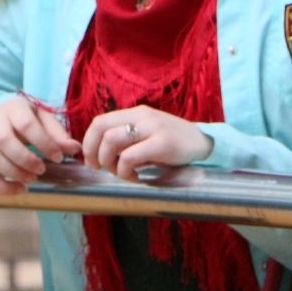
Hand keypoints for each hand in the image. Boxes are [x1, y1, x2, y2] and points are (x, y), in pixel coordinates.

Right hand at [0, 96, 81, 194]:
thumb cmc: (26, 119)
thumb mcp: (43, 119)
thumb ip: (57, 134)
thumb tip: (75, 149)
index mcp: (14, 109)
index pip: (26, 124)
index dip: (43, 142)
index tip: (58, 157)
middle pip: (4, 141)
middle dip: (26, 159)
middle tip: (42, 170)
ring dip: (14, 173)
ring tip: (32, 179)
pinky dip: (0, 186)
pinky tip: (19, 190)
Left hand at [80, 105, 213, 180]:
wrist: (204, 143)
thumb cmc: (172, 143)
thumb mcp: (147, 133)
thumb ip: (126, 136)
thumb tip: (97, 153)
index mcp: (135, 113)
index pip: (99, 122)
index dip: (88, 143)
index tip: (92, 161)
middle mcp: (142, 116)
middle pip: (102, 130)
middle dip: (94, 154)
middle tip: (101, 169)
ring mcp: (153, 128)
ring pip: (112, 141)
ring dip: (109, 163)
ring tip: (121, 173)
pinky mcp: (163, 143)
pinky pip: (130, 157)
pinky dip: (125, 171)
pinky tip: (135, 177)